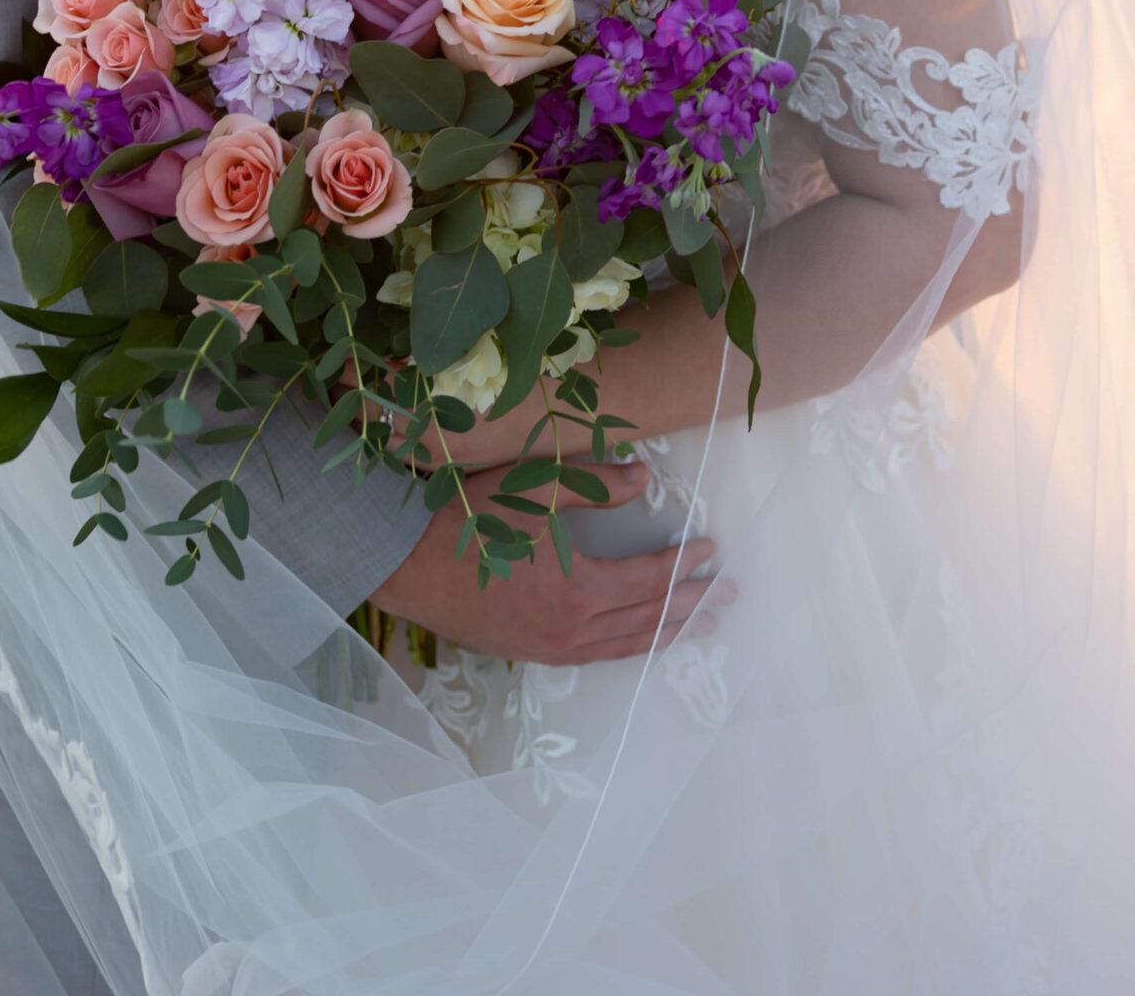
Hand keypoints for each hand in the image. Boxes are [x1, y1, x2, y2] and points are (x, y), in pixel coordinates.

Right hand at [368, 461, 724, 665]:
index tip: (712, 548)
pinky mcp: (532, 655)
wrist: (406, 564)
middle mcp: (571, 630)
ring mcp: (551, 649)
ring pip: (625, 647)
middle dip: (692, 606)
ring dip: (668, 633)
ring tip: (701, 624)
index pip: (650, 581)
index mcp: (578, 590)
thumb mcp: (533, 488)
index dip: (685, 566)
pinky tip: (640, 640)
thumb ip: (594, 486)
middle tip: (729, 594)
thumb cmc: (469, 518)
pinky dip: (629, 648)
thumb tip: (644, 478)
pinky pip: (596, 657)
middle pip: (647, 621)